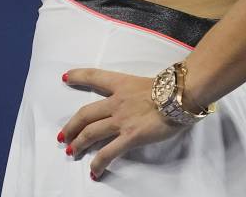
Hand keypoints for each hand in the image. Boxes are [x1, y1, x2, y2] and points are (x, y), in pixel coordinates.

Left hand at [60, 67, 188, 180]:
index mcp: (123, 84)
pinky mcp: (130, 136)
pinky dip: (99, 163)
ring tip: (71, 152)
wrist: (182, 94)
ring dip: (78, 144)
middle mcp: (117, 102)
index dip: (79, 76)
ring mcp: (122, 120)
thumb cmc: (174, 88)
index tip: (66, 77)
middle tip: (63, 135)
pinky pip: (109, 152)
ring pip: (90, 133)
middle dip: (71, 126)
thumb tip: (146, 100)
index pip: (95, 77)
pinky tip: (95, 171)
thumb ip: (142, 92)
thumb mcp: (152, 83)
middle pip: (85, 114)